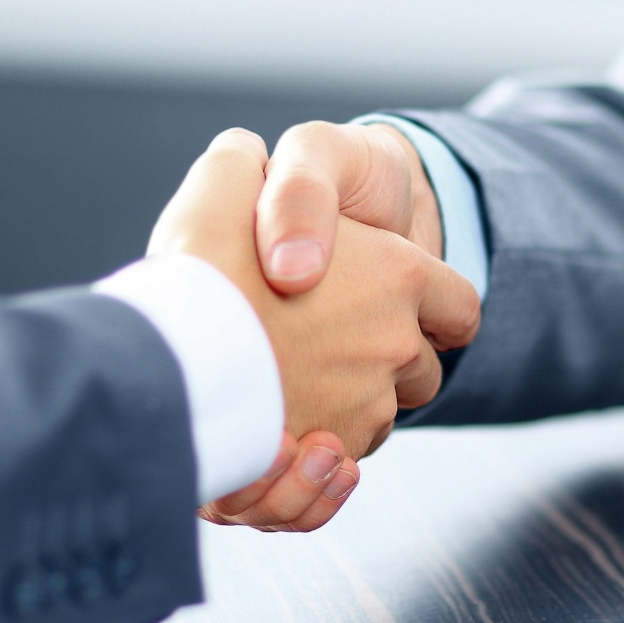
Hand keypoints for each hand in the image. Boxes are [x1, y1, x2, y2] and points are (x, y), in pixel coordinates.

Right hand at [145, 129, 478, 526]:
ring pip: (380, 418)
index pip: (457, 304)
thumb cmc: (201, 262)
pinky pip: (343, 466)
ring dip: (349, 407)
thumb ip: (249, 166)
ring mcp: (367, 408)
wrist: (166, 356)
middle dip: (388, 363)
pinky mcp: (329, 460)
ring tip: (290, 384)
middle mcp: (395, 345)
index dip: (437, 309)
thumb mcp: (226, 182)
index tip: (412, 311)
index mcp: (398, 274)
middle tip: (326, 343)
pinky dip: (321, 457)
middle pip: (421, 369)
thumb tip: (247, 156)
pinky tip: (281, 430)